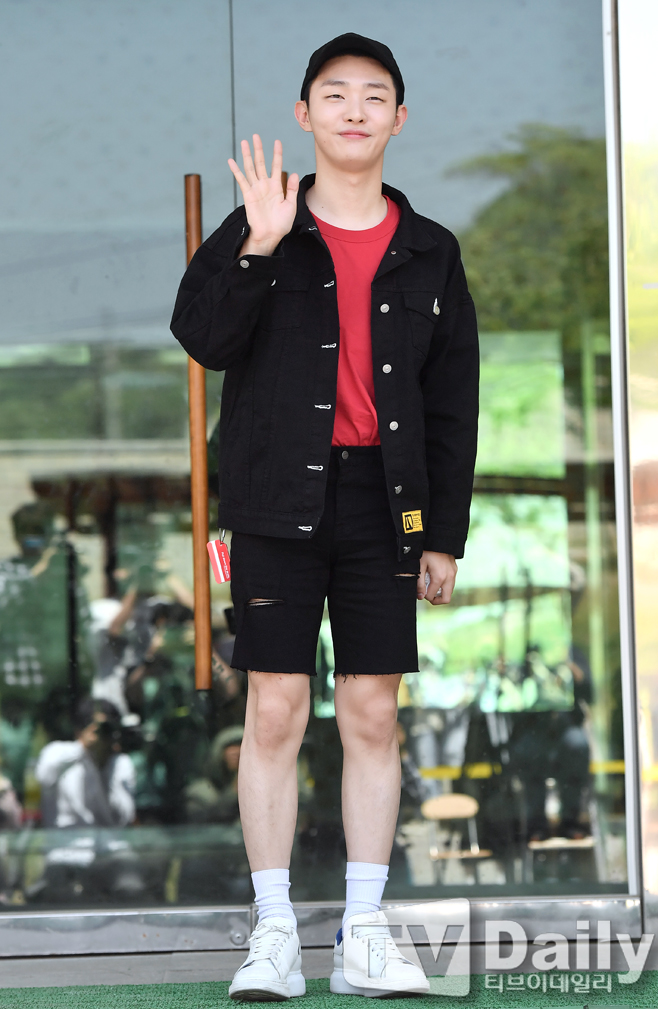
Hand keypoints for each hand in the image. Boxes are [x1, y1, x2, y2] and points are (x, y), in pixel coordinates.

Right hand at [228, 135, 298, 255]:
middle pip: (260, 163)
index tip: (277, 141)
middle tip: (256, 136)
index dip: (277, 154)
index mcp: (277, 187)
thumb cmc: (281, 224)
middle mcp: (265, 185)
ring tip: (244, 142)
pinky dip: (236, 170)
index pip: (276, 166)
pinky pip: (241, 180)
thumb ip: (292, 189)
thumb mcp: (291, 205)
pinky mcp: (248, 195)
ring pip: (250, 168)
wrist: (271, 236)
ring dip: (247, 155)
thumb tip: (294, 173)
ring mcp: (256, 189)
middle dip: (259, 149)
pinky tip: (231, 160)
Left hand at [417, 551, 456, 604]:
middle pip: (446, 598)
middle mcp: (449, 577)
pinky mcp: (455, 569)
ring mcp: (454, 573)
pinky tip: (435, 577)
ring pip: (449, 591)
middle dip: (435, 599)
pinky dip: (444, 585)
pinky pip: (451, 583)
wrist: (437, 538)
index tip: (420, 590)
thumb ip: (419, 583)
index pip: (432, 596)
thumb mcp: (419, 566)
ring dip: (440, 592)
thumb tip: (421, 597)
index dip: (424, 596)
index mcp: (440, 577)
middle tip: (427, 593)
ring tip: (430, 584)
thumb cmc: (426, 551)